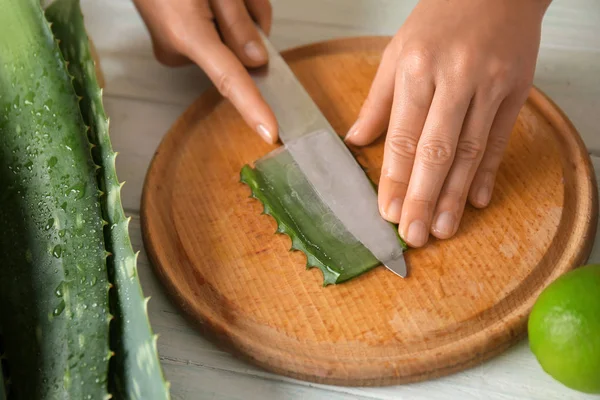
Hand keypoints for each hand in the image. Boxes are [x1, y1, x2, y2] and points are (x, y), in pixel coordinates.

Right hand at [133, 0, 277, 143]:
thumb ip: (239, 22)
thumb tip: (256, 62)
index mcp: (187, 34)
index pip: (229, 78)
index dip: (252, 106)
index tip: (269, 132)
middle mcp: (177, 48)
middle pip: (237, 52)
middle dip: (249, 23)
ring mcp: (173, 44)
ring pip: (230, 40)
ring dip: (238, 13)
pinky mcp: (174, 36)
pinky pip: (214, 34)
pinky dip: (224, 14)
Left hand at [345, 0, 550, 247]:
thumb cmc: (440, 20)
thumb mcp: (398, 53)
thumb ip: (378, 101)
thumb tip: (355, 141)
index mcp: (418, 69)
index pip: (403, 136)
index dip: (395, 178)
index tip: (388, 212)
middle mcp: (455, 79)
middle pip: (437, 150)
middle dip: (423, 198)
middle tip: (414, 236)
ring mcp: (490, 86)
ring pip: (470, 151)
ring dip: (454, 196)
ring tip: (442, 229)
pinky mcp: (516, 91)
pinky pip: (500, 140)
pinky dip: (488, 173)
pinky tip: (477, 201)